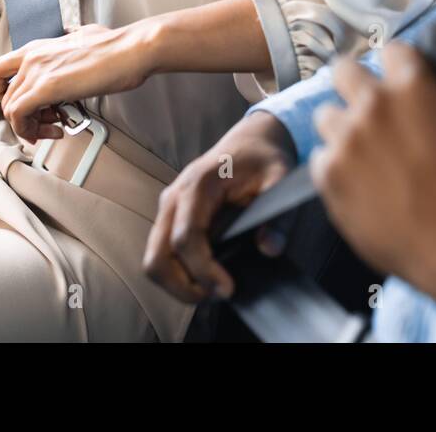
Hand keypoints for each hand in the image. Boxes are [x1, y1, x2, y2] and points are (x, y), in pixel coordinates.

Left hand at [0, 22, 158, 140]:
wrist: (131, 50)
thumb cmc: (116, 47)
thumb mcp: (85, 34)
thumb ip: (72, 35)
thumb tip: (73, 32)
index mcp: (38, 47)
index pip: (0, 72)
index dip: (6, 94)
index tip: (26, 106)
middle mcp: (31, 57)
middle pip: (4, 96)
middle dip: (24, 116)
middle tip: (47, 123)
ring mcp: (36, 71)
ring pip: (10, 109)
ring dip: (29, 126)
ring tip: (53, 129)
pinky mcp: (45, 88)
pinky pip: (18, 116)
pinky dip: (30, 130)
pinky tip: (55, 131)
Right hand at [143, 113, 296, 301]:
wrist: (251, 140)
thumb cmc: (263, 157)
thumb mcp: (281, 180)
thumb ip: (278, 216)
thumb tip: (269, 248)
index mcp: (198, 184)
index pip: (186, 238)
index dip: (203, 271)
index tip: (228, 289)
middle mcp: (175, 197)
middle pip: (158, 256)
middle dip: (183, 286)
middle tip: (217, 295)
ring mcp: (169, 208)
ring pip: (155, 259)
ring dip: (179, 284)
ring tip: (213, 289)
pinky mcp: (171, 218)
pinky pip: (163, 254)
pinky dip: (179, 274)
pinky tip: (207, 276)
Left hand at [312, 42, 435, 309]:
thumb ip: (429, 102)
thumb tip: (415, 98)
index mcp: (414, 85)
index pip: (390, 50)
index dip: (393, 68)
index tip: (392, 82)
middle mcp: (375, 104)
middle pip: (342, 69)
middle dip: (352, 85)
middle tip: (363, 108)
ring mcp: (348, 137)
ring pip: (325, 115)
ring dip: (340, 130)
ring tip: (361, 157)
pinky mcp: (330, 173)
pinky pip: (320, 159)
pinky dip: (334, 170)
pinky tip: (358, 188)